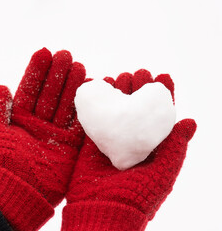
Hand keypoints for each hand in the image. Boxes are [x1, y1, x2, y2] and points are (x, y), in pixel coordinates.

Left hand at [0, 48, 85, 230]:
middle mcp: (39, 123)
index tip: (44, 52)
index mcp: (21, 119)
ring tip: (79, 66)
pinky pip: (79, 124)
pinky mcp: (69, 146)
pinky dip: (85, 109)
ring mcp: (55, 134)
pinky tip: (90, 91)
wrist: (16, 190)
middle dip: (57, 74)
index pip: (30, 89)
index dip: (37, 71)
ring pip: (65, 104)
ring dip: (72, 85)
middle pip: (50, 93)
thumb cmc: (0, 161)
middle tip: (65, 54)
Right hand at [62, 70, 196, 230]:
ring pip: (116, 111)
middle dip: (138, 89)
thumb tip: (190, 122)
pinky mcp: (92, 143)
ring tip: (119, 76)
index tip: (163, 77)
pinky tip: (99, 89)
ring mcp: (111, 141)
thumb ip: (175, 147)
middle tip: (139, 73)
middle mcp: (132, 141)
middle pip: (136, 109)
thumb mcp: (163, 172)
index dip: (162, 96)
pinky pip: (94, 119)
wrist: (104, 210)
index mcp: (152, 148)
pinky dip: (96, 104)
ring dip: (118, 92)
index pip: (159, 117)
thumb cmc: (139, 195)